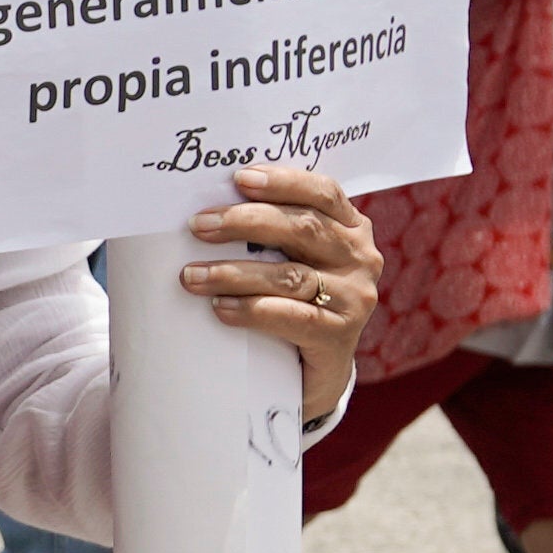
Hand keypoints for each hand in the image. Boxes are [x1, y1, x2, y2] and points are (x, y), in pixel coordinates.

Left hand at [182, 160, 379, 421]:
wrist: (312, 374)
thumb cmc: (290, 303)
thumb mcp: (289, 260)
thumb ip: (270, 234)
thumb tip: (207, 210)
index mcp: (350, 228)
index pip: (323, 193)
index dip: (283, 182)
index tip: (239, 178)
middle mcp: (360, 257)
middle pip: (303, 229)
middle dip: (246, 222)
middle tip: (199, 226)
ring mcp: (355, 297)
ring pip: (291, 275)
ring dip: (235, 272)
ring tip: (191, 276)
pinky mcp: (340, 336)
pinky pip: (293, 317)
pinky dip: (252, 311)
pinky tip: (220, 309)